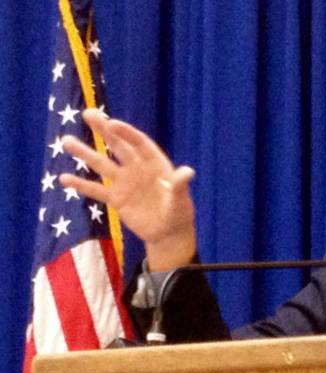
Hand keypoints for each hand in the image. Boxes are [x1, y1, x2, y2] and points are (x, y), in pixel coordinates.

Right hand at [60, 109, 196, 270]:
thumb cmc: (179, 213)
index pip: (139, 143)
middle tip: (87, 114)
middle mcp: (138, 169)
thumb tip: (188, 171)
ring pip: (102, 164)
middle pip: (118, 146)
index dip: (127, 133)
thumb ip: (179, 185)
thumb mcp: (180, 200)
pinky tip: (64, 178)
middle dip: (104, 130)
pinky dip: (81, 185)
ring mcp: (125, 183)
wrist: (168, 233)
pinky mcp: (116, 199)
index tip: (112, 123)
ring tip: (66, 141)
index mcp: (155, 164)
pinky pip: (96, 190)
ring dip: (85, 153)